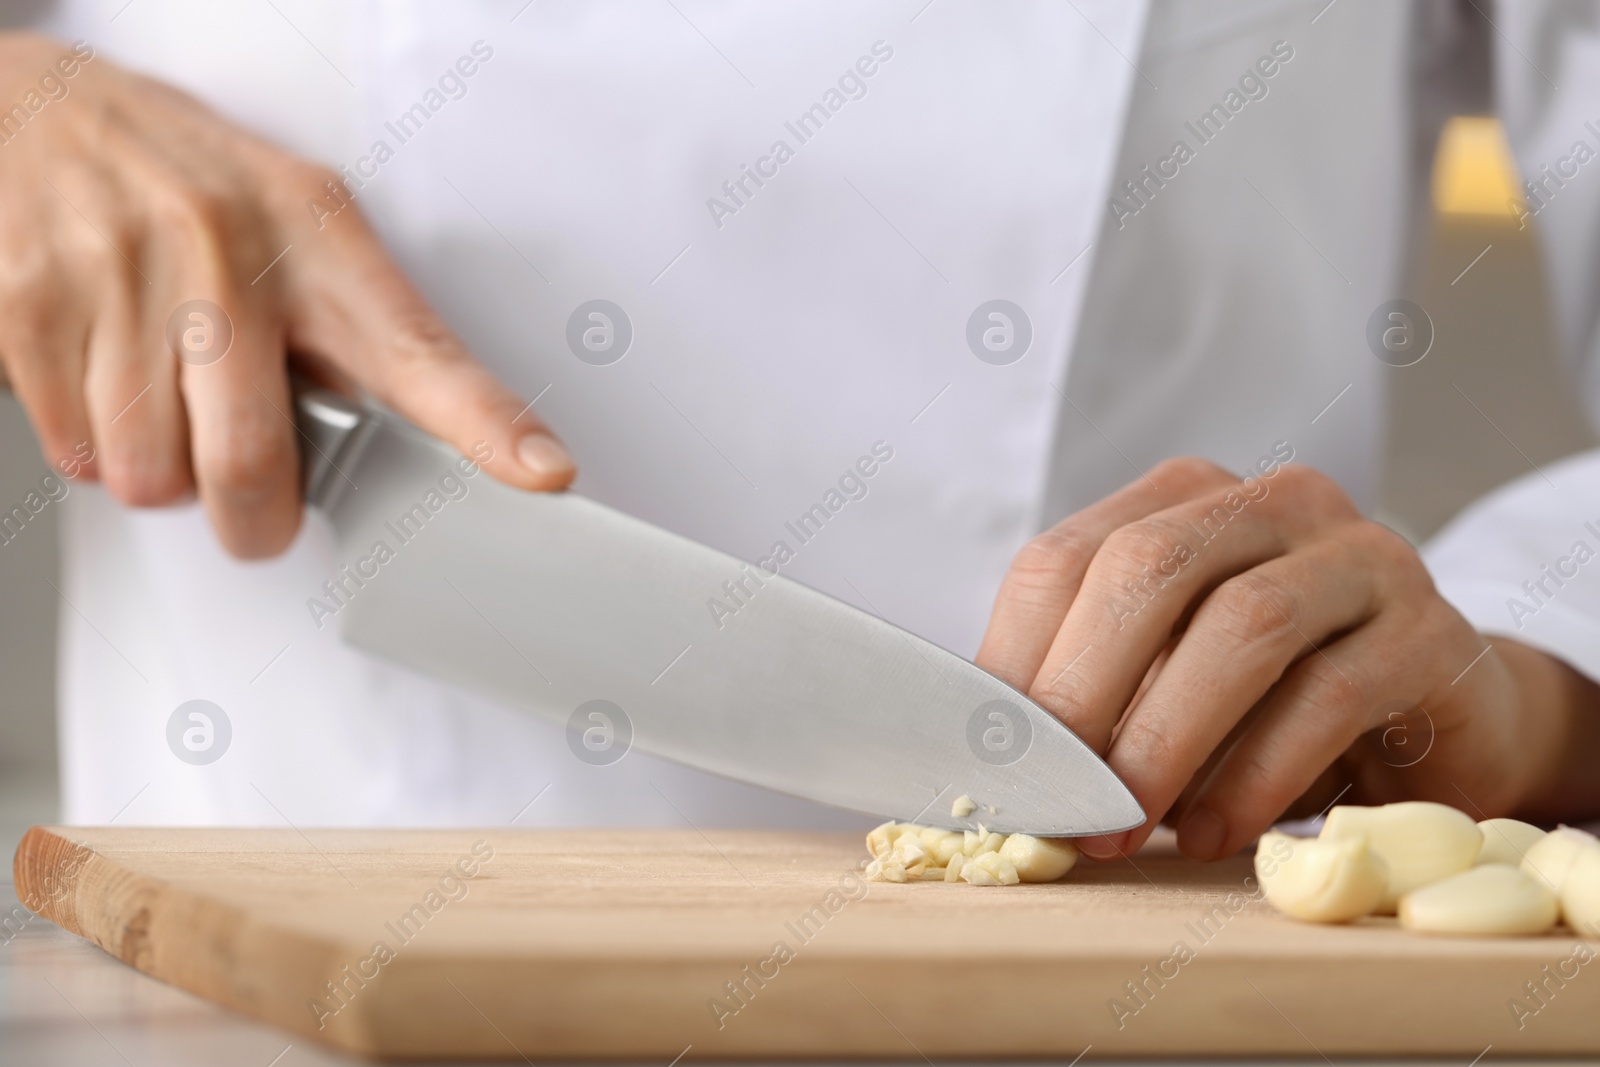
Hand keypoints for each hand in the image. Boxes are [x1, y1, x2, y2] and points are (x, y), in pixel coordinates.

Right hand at [0, 34, 573, 557]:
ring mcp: (122, 274)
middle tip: (251, 501)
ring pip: (149, 475)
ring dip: (158, 469)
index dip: (486, 424)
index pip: (419, 351)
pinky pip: (73, 452)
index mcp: (318, 239)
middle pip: (248, 465)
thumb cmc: (191, 186)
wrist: (40, 115)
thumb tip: (413, 451)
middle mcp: (226, 252)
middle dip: (250, 515)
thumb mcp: (299, 224)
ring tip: (162, 391)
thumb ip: (355, 332)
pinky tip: (103, 371)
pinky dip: (88, 441)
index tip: (544, 471)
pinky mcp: (31, 305)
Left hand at [976, 455, 1599, 860]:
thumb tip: (989, 767)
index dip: (1015, 662)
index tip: (988, 762)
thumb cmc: (1270, 708)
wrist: (1439, 725)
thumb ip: (1089, 703)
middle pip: (1148, 569)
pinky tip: (1214, 832)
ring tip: (1123, 826)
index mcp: (1181, 500)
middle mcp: (1270, 503)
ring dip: (1165, 738)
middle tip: (1055, 801)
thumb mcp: (1161, 692)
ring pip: (1242, 624)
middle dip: (1084, 693)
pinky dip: (1258, 773)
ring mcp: (1358, 555)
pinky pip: (1332, 692)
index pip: (1063, 559)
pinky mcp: (1428, 629)